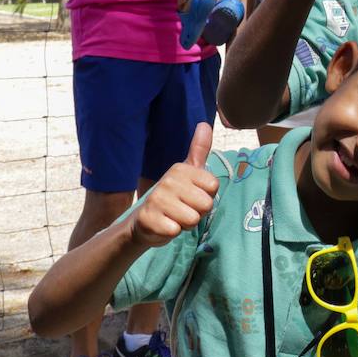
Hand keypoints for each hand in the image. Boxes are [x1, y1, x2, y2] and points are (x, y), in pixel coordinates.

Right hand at [129, 123, 219, 247]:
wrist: (144, 222)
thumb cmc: (173, 198)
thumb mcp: (188, 174)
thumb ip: (199, 151)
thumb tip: (204, 124)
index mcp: (180, 169)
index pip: (213, 187)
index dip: (207, 197)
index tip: (192, 197)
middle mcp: (168, 180)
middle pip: (206, 204)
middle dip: (197, 212)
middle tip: (182, 210)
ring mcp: (156, 199)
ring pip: (193, 219)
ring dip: (185, 224)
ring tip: (173, 218)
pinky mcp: (148, 219)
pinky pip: (176, 231)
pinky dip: (172, 233)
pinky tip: (163, 226)